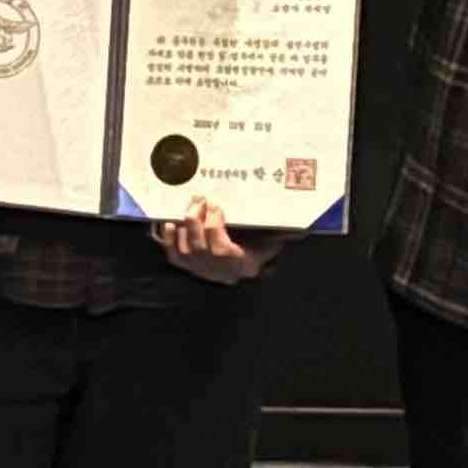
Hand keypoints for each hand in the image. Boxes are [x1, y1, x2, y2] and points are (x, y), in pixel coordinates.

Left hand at [153, 198, 285, 283]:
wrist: (238, 269)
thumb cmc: (255, 251)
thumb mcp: (270, 243)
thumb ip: (280, 235)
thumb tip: (299, 228)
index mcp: (238, 263)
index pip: (221, 249)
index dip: (215, 227)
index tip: (217, 206)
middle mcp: (216, 269)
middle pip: (199, 246)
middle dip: (197, 219)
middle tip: (201, 198)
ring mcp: (198, 268)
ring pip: (184, 248)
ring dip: (184, 224)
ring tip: (191, 204)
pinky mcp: (185, 265)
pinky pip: (172, 254)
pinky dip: (168, 238)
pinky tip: (168, 222)